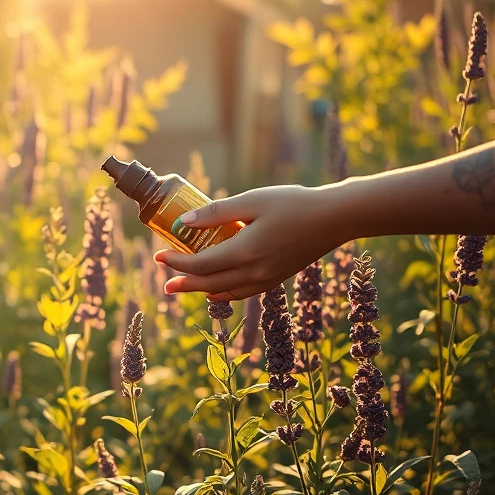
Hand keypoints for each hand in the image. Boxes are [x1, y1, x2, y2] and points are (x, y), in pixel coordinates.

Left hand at [154, 185, 349, 300]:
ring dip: (202, 291)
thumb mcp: (252, 200)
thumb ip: (216, 213)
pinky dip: (224, 294)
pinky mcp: (276, 279)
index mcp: (244, 252)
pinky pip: (243, 293)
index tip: (159, 255)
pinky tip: (217, 291)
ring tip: (184, 287)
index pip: (200, 265)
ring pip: (225, 292)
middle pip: (209, 284)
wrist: (335, 219)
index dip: (176, 262)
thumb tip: (183, 222)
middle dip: (183, 283)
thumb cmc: (293, 204)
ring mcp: (266, 279)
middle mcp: (254, 272)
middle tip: (164, 283)